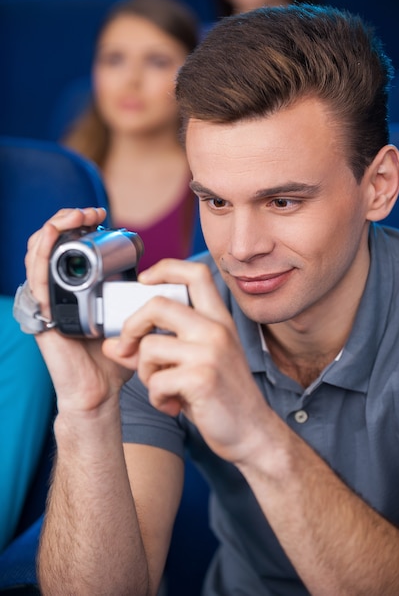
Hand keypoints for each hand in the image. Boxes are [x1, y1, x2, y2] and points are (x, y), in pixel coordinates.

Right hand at [25, 208, 132, 413]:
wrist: (100, 392)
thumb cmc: (114, 358)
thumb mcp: (129, 318)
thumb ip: (136, 297)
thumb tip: (157, 274)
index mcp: (76, 290)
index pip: (68, 246)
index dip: (79, 224)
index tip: (102, 214)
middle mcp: (57, 292)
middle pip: (51, 244)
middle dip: (67, 219)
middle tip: (90, 212)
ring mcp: (47, 302)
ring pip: (38, 255)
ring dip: (54, 229)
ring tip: (75, 217)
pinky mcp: (43, 315)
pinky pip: (36, 280)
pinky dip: (41, 255)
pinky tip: (52, 237)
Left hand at [103, 258, 272, 463]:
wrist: (251, 433)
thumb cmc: (221, 396)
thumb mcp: (194, 364)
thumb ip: (156, 350)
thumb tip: (112, 345)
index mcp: (218, 320)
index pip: (195, 272)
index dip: (165, 268)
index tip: (144, 280)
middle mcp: (217, 329)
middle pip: (158, 303)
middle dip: (132, 326)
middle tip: (130, 347)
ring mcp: (211, 352)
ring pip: (149, 347)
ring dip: (145, 373)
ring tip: (162, 388)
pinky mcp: (202, 378)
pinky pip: (156, 381)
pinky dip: (156, 398)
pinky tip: (172, 405)